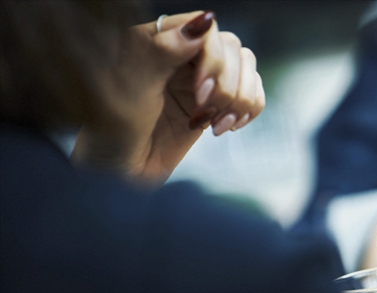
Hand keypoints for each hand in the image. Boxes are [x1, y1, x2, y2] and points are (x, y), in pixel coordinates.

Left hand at [72, 11, 264, 184]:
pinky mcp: (215, 104)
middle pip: (232, 49)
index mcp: (157, 40)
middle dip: (227, 85)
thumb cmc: (112, 131)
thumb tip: (201, 24)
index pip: (207, 30)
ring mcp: (201, 80)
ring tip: (218, 123)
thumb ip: (162, 51)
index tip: (200, 93)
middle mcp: (182, 55)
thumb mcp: (131, 88)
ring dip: (241, 99)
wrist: (121, 171)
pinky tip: (228, 126)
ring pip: (247, 69)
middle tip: (205, 112)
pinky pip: (252, 94)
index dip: (213, 59)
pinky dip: (250, 109)